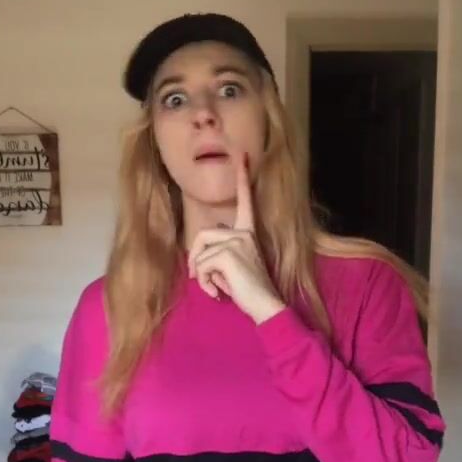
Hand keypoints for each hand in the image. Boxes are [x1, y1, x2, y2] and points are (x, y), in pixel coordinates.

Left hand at [188, 154, 286, 324]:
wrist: (266, 305)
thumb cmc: (249, 291)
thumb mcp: (233, 269)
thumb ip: (219, 256)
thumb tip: (196, 264)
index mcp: (248, 233)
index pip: (245, 203)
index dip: (243, 180)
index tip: (243, 156)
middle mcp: (244, 233)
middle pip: (202, 234)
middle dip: (196, 259)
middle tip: (201, 280)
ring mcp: (238, 241)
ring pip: (200, 250)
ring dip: (201, 273)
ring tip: (214, 288)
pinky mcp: (229, 253)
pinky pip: (203, 264)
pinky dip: (204, 282)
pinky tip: (217, 292)